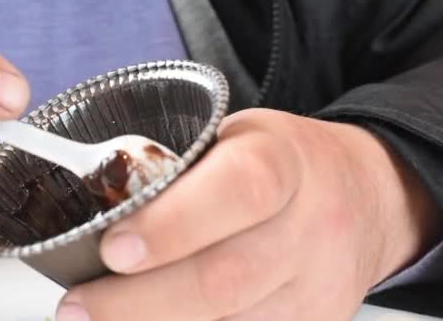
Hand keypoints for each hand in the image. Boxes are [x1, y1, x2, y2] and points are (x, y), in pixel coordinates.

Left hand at [55, 108, 442, 320]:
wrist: (364, 196)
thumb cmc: (284, 163)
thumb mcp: (237, 139)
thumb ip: (180, 174)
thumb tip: (98, 215)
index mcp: (284, 160)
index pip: (237, 192)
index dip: (172, 225)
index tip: (111, 251)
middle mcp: (310, 225)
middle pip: (223, 279)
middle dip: (137, 303)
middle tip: (77, 308)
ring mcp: (317, 285)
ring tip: (101, 318)